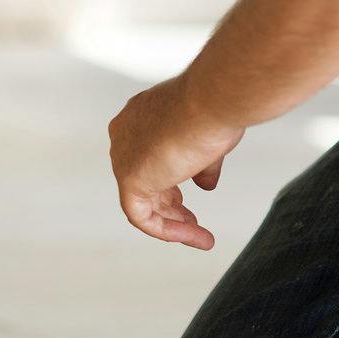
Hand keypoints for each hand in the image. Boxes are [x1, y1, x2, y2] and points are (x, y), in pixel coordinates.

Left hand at [107, 75, 244, 249]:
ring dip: (173, 222)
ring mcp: (123, 156)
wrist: (212, 100)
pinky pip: (141, 215)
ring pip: (143, 201)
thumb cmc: (215, 108)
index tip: (190, 196)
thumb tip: (206, 185)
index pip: (149, 155)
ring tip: (201, 237)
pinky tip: (194, 236)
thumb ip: (202, 162)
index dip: (170, 180)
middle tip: (191, 220)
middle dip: (169, 204)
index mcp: (140, 116)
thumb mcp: (209, 136)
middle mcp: (125, 134)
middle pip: (144, 178)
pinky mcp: (128, 178)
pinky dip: (166, 230)